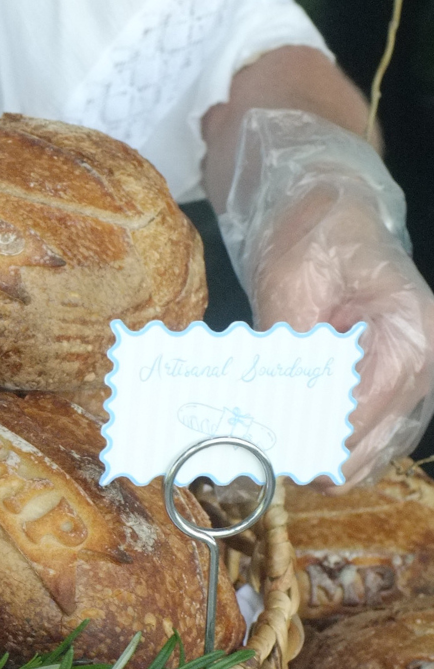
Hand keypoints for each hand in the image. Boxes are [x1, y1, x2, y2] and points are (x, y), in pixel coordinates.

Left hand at [220, 109, 433, 485]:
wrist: (327, 212)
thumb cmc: (317, 233)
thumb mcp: (292, 282)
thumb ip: (288, 346)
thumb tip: (268, 409)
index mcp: (410, 333)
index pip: (362, 410)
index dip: (310, 435)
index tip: (261, 446)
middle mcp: (420, 366)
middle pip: (367, 445)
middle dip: (310, 453)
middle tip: (251, 454)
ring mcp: (407, 384)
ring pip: (365, 454)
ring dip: (315, 456)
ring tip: (262, 451)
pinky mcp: (384, 391)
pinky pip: (359, 441)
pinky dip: (321, 446)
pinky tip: (283, 442)